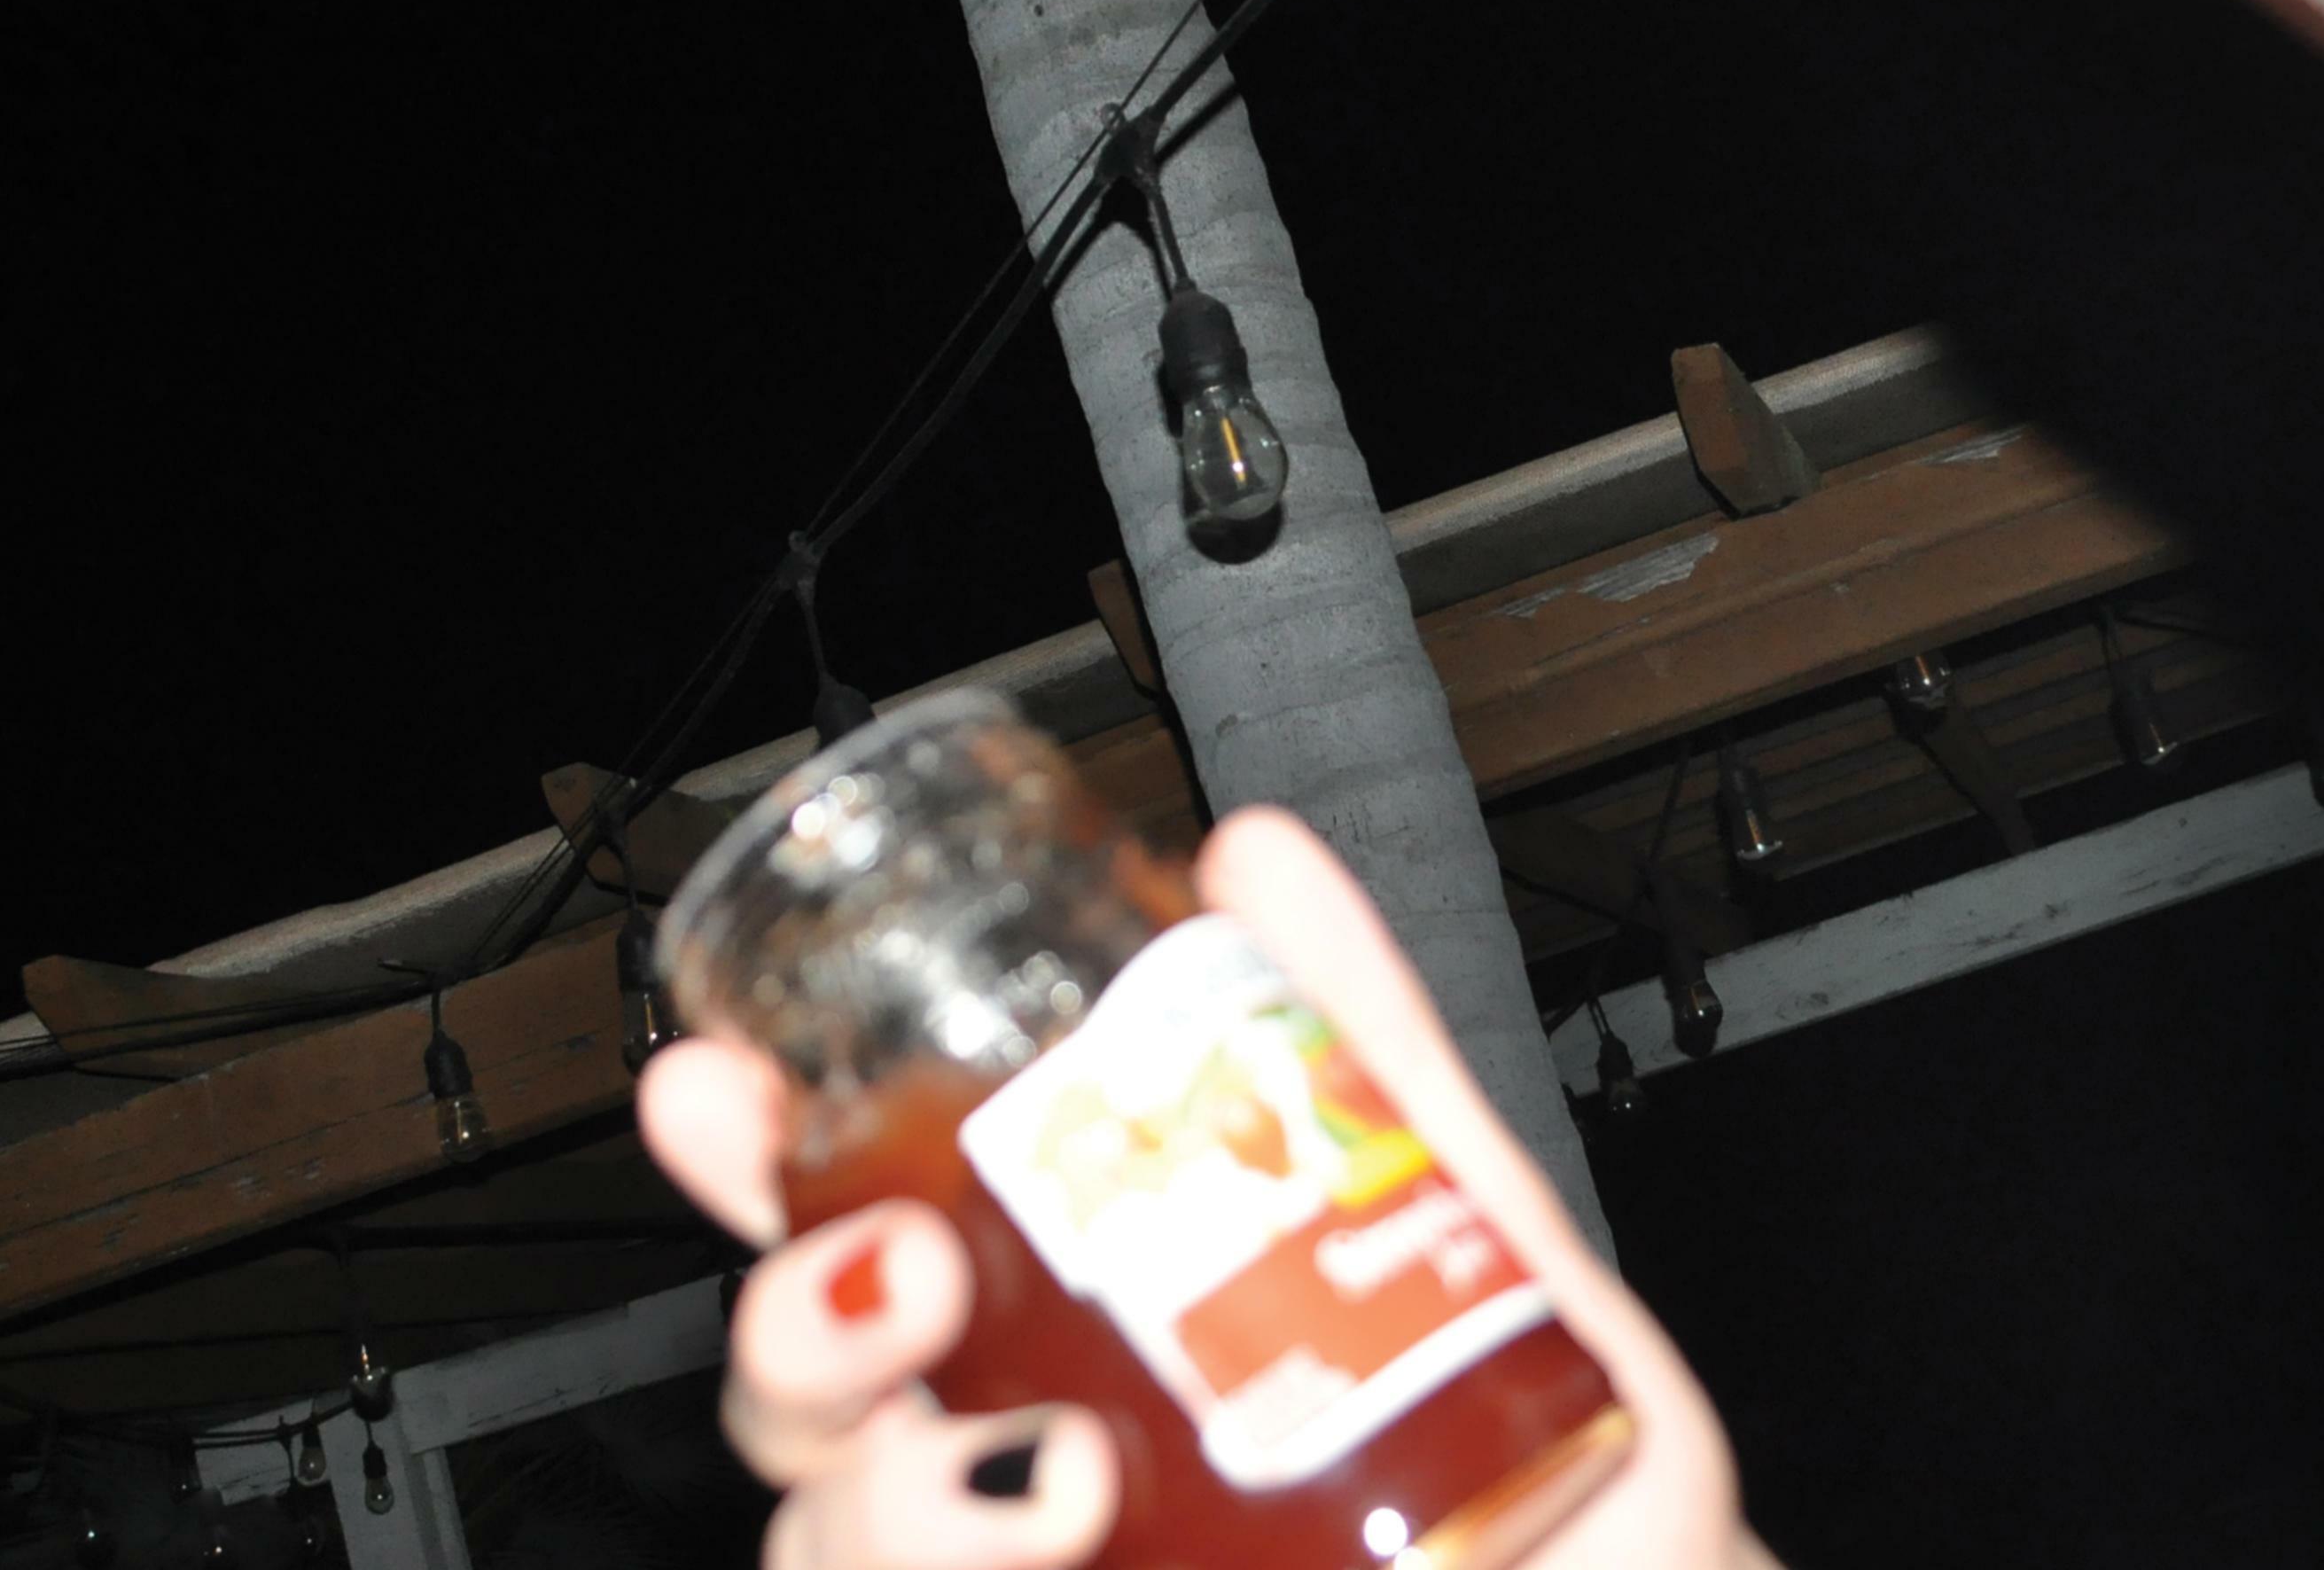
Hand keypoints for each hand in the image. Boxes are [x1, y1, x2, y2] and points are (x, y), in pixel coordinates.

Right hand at [638, 803, 1779, 1569]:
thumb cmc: (1575, 1498)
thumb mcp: (1482, 1246)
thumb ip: (1361, 1053)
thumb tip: (1253, 859)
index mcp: (1103, 1347)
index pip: (878, 1249)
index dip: (764, 1168)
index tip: (715, 1088)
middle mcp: (1037, 1484)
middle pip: (807, 1404)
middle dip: (794, 1324)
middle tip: (902, 1282)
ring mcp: (1030, 1568)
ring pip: (830, 1543)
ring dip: (884, 1502)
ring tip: (1050, 1478)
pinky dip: (950, 1557)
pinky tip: (1061, 1539)